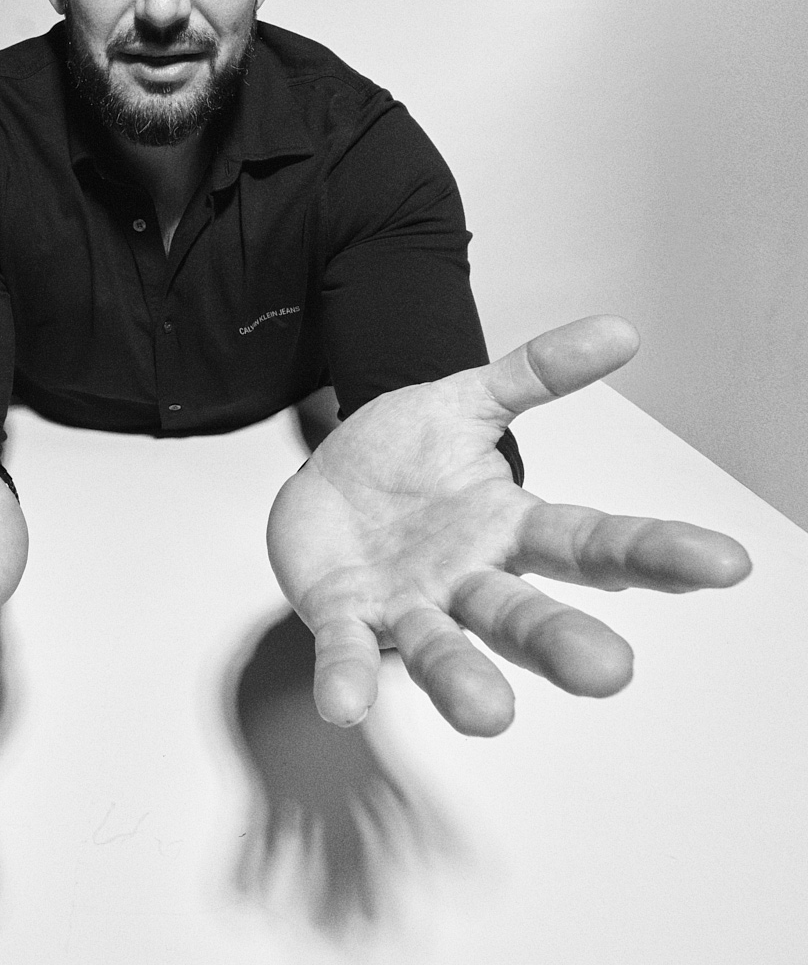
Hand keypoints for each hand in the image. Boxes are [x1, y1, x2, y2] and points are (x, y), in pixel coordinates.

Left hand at [267, 317, 750, 736]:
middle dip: (561, 642)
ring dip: (463, 680)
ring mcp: (407, 604)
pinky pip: (349, 650)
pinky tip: (344, 701)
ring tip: (489, 715)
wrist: (320, 488)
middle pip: (524, 616)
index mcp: (508, 529)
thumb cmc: (400, 458)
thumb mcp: (462, 402)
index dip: (654, 553)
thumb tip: (620, 331)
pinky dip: (348, 676)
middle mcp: (468, 579)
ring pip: (443, 647)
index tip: (724, 562)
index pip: (591, 544)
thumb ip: (532, 374)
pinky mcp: (345, 616)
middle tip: (609, 671)